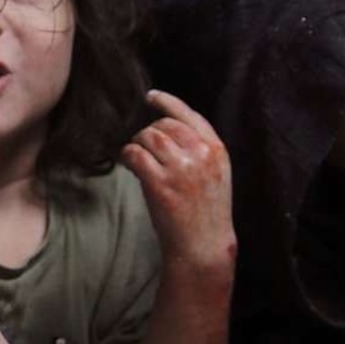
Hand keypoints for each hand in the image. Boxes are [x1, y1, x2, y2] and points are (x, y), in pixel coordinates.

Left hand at [122, 92, 234, 276]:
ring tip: (136, 159)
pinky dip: (127, 156)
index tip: (151, 97)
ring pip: (148, 136)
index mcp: (217, 150)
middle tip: (143, 149)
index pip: (190, 115)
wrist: (203, 246)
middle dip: (149, 133)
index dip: (168, 102)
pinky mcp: (161, 183)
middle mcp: (201, 154)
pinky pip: (135, 154)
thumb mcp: (215, 174)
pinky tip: (128, 165)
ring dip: (136, 144)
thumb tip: (165, 130)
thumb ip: (200, 150)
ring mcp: (181, 168)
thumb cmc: (206, 213)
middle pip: (164, 125)